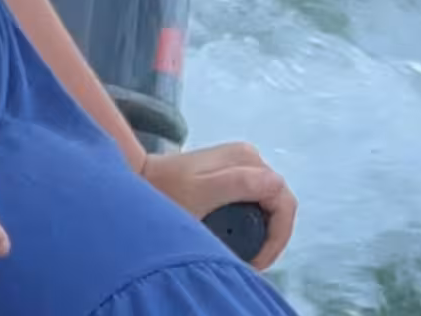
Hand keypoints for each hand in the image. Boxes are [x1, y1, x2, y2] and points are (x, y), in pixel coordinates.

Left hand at [141, 142, 296, 270]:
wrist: (137, 179)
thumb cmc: (165, 189)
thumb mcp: (203, 192)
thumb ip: (240, 185)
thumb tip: (276, 185)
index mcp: (247, 160)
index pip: (283, 202)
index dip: (278, 236)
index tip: (258, 260)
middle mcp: (248, 157)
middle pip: (279, 203)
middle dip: (272, 236)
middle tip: (254, 262)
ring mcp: (239, 164)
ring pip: (269, 203)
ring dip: (264, 231)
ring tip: (247, 255)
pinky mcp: (230, 173)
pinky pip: (255, 201)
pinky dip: (252, 222)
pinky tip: (238, 239)